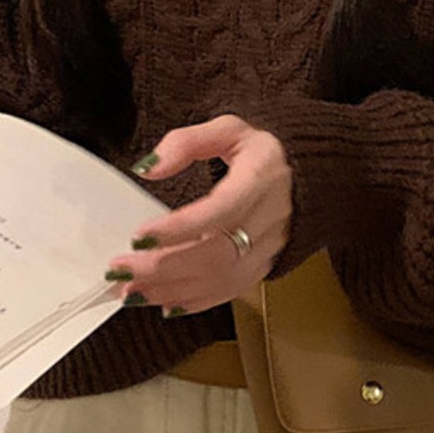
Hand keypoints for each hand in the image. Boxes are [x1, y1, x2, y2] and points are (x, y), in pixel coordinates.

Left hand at [106, 113, 292, 315]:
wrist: (312, 174)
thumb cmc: (265, 151)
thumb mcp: (229, 129)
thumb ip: (186, 142)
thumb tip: (148, 168)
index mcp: (261, 178)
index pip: (220, 211)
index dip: (178, 229)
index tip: (138, 237)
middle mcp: (270, 218)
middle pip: (217, 254)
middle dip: (164, 268)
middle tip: (122, 271)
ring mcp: (270, 247)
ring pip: (222, 279)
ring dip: (173, 290)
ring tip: (133, 290)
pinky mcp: (265, 265)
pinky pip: (231, 291)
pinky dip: (196, 302)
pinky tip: (166, 304)